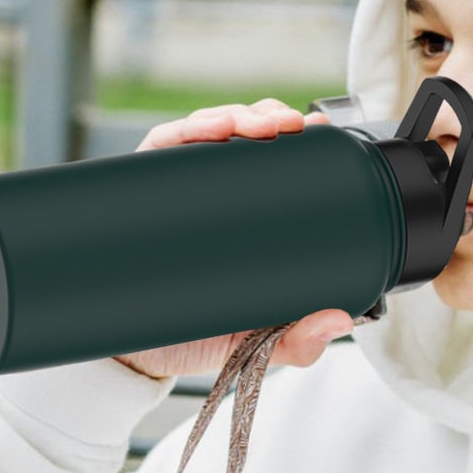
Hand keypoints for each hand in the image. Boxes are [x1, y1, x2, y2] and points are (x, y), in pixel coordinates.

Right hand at [116, 97, 349, 379]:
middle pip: (244, 135)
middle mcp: (211, 193)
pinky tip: (211, 129)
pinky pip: (163, 145)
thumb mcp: (257, 342)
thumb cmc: (195, 337)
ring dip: (235, 115)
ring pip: (207, 130)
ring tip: (258, 124)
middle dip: (269, 117)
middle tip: (290, 126)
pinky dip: (187, 128)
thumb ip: (299, 340)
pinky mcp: (141, 188)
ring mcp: (176, 187)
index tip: (319, 129)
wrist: (134, 357)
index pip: (274, 163)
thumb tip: (339, 321)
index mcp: (245, 217)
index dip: (297, 139)